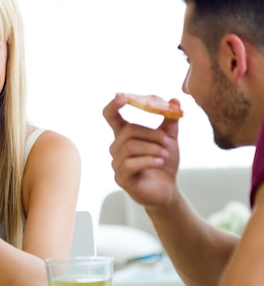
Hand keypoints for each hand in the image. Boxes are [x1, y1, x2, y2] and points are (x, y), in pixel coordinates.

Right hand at [103, 93, 181, 209]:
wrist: (167, 189)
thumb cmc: (163, 163)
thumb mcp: (169, 138)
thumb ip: (170, 120)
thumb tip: (175, 100)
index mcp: (124, 135)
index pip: (111, 116)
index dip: (114, 105)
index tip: (123, 96)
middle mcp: (116, 148)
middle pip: (128, 130)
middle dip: (152, 134)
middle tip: (168, 142)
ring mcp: (117, 163)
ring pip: (130, 147)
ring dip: (153, 148)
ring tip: (165, 154)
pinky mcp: (121, 178)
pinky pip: (131, 164)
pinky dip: (149, 160)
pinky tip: (159, 162)